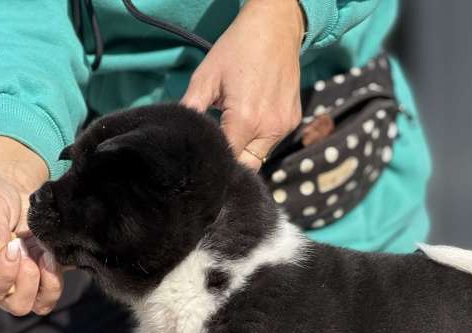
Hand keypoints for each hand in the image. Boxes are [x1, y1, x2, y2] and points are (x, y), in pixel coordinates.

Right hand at [0, 136, 62, 315]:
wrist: (10, 186)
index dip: (6, 272)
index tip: (13, 245)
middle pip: (17, 305)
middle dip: (28, 280)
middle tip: (28, 251)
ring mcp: (20, 281)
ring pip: (40, 304)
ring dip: (47, 281)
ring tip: (43, 253)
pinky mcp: (42, 274)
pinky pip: (54, 289)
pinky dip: (57, 274)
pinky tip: (51, 252)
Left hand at [182, 0, 304, 170]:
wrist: (275, 28)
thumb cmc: (237, 48)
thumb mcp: (206, 76)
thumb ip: (191, 109)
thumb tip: (179, 134)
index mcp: (245, 120)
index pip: (229, 160)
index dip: (216, 163)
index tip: (206, 158)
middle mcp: (269, 128)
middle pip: (247, 165)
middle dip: (232, 161)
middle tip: (217, 148)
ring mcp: (284, 125)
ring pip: (261, 155)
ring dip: (246, 149)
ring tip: (234, 126)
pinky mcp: (292, 120)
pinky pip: (273, 140)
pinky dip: (260, 137)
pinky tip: (251, 117)